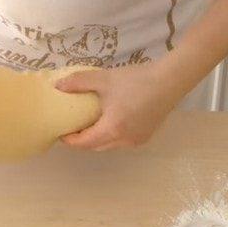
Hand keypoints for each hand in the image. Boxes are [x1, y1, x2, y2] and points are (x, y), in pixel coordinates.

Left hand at [55, 63, 183, 150]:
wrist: (169, 81)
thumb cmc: (136, 80)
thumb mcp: (104, 79)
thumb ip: (78, 82)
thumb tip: (58, 86)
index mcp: (112, 130)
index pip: (84, 143)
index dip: (70, 140)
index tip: (60, 132)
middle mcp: (124, 141)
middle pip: (96, 147)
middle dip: (82, 140)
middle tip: (73, 126)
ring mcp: (136, 141)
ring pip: (109, 146)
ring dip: (97, 139)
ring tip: (90, 123)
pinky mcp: (145, 137)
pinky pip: (122, 142)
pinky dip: (111, 136)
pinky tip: (110, 121)